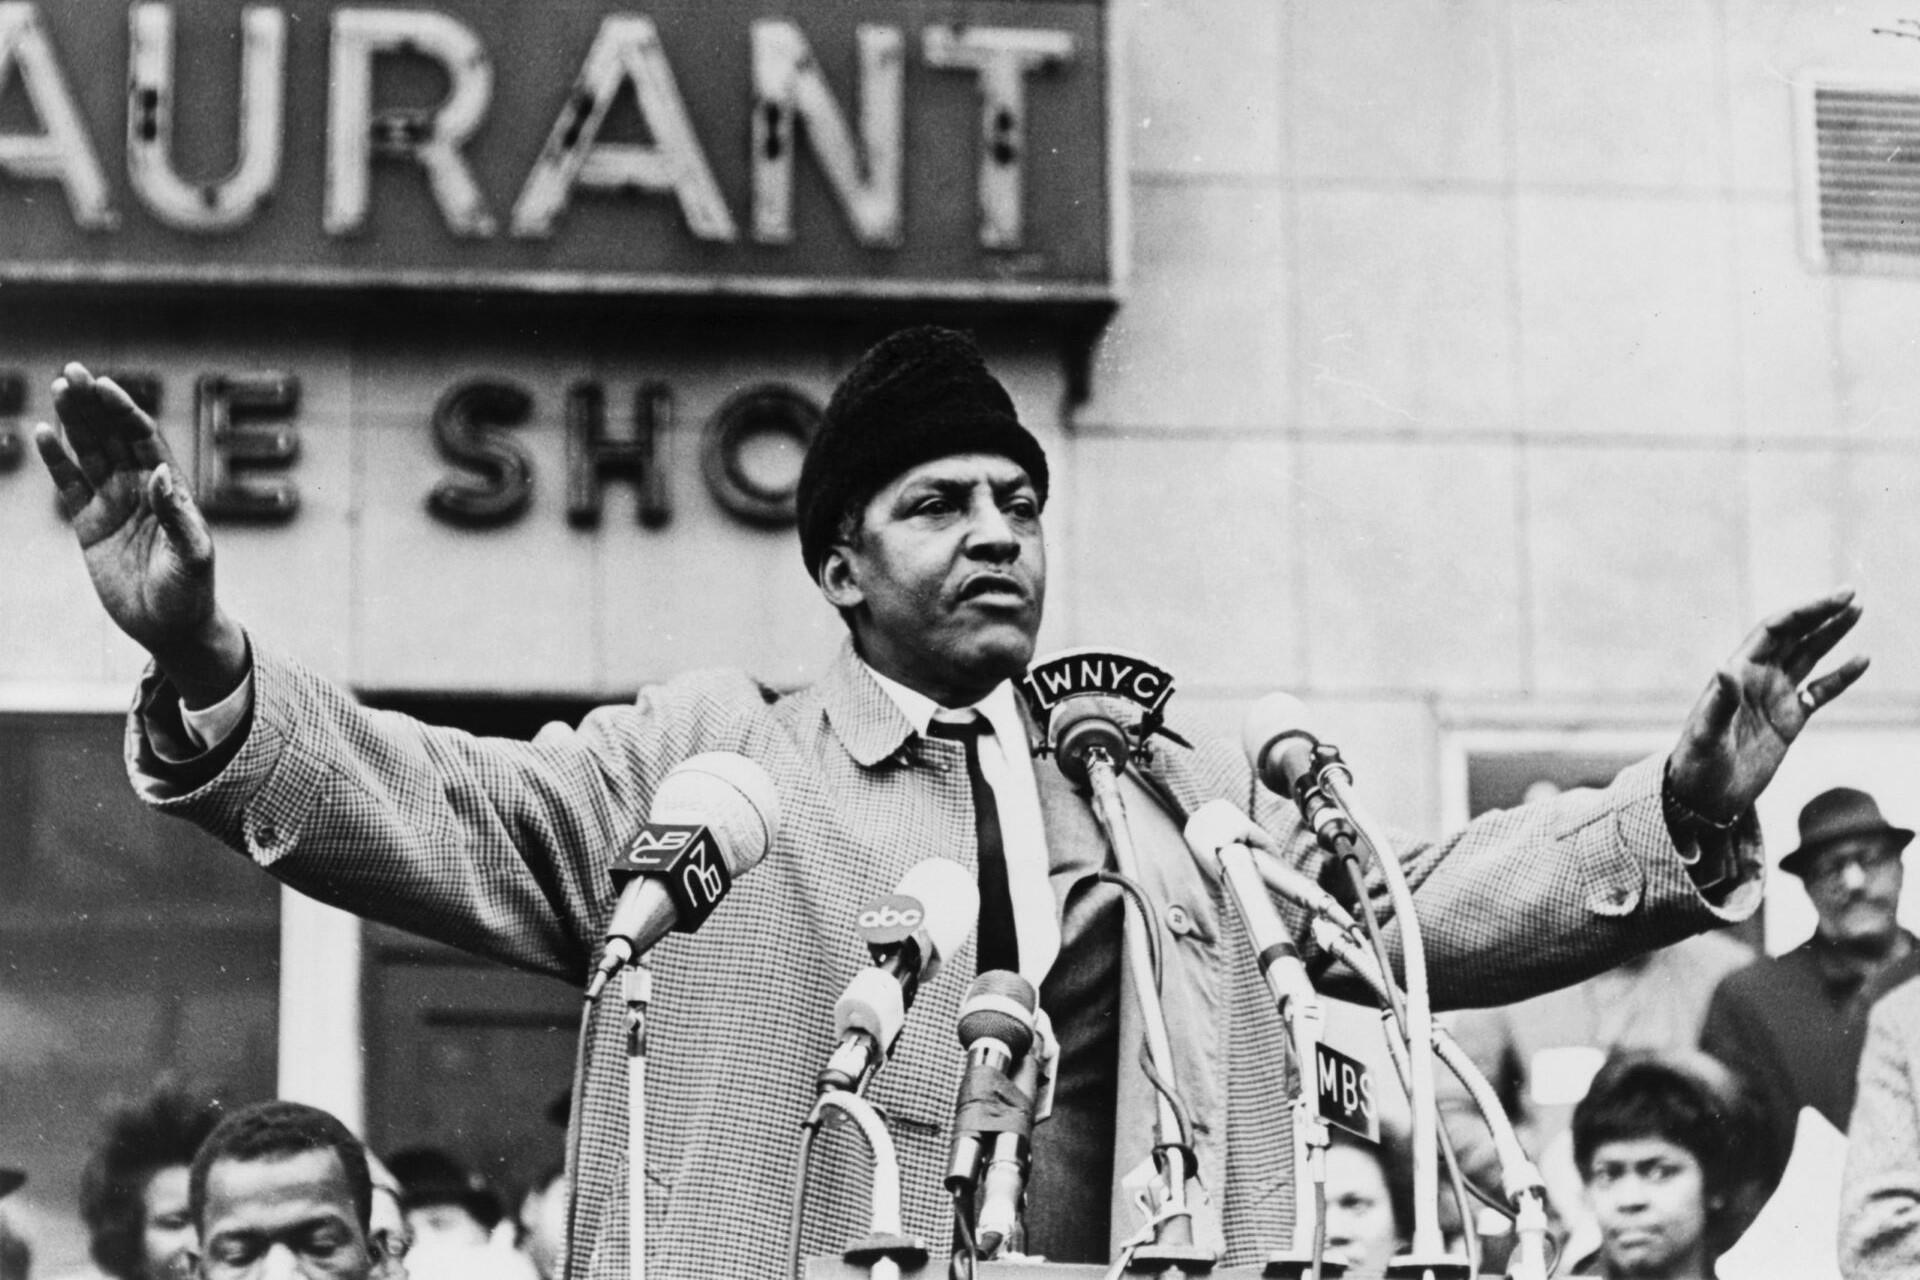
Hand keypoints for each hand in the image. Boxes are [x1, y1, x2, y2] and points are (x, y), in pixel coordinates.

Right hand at [35, 363, 245, 703]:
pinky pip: (70, 484)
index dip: (124, 410)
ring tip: (59, 388)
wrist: (171, 626)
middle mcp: (140, 488)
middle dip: (94, 404)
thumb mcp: (193, 554)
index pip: (143, 437)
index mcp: (169, 487)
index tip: (104, 385)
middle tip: (72, 371)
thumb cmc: (191, 590)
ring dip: (74, 421)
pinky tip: (43, 432)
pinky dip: (57, 460)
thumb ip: (178, 514)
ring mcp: (113, 503)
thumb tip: (159, 474)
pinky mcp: (90, 524)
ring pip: (89, 451)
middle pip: (112, 435)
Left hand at [1667, 588, 1868, 820]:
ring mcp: (1774, 697)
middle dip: (1821, 613)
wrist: (1704, 796)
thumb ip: (1719, 703)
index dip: (1803, 611)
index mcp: (1738, 673)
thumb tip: (1725, 668)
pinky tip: (1861, 660)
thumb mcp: (1706, 735)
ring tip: (1858, 611)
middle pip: (1794, 635)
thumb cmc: (1697, 764)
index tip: (1834, 599)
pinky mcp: (1789, 720)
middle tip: (1853, 594)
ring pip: (1808, 656)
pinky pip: (1819, 691)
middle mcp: (1757, 678)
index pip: (1774, 630)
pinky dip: (1840, 676)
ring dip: (1832, 634)